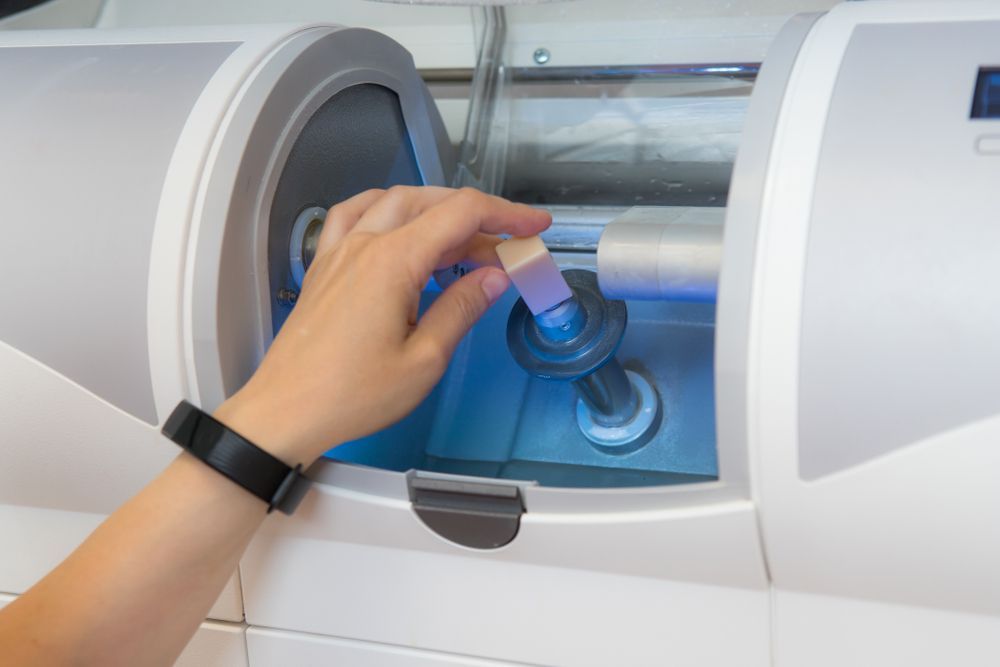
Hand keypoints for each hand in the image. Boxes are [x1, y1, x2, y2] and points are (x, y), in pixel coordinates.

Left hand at [213, 186, 550, 464]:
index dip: (506, 214)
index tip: (535, 226)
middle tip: (508, 248)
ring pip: (394, 202)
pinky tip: (401, 227)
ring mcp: (340, 251)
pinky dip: (389, 210)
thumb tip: (494, 277)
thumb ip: (461, 308)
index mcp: (394, 261)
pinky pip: (357, 215)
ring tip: (463, 240)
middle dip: (477, 217)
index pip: (461, 213)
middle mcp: (365, 243)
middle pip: (431, 202)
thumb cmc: (353, 394)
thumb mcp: (424, 359)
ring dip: (436, 210)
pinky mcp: (325, 266)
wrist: (286, 412)